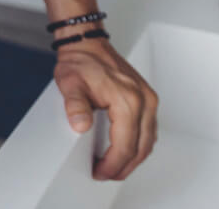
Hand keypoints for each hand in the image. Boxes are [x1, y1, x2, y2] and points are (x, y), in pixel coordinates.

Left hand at [53, 35, 157, 180]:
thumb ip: (75, 107)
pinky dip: (140, 144)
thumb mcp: (70, 84)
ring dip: (134, 157)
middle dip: (124, 166)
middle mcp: (143, 99)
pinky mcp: (147, 98)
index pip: (126, 144)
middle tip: (106, 174)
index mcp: (127, 98)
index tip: (100, 172)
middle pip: (141, 147)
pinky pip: (149, 129)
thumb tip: (80, 126)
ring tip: (114, 166)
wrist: (87, 43)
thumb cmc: (80, 61)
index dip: (113, 164)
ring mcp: (148, 98)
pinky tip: (126, 149)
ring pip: (149, 140)